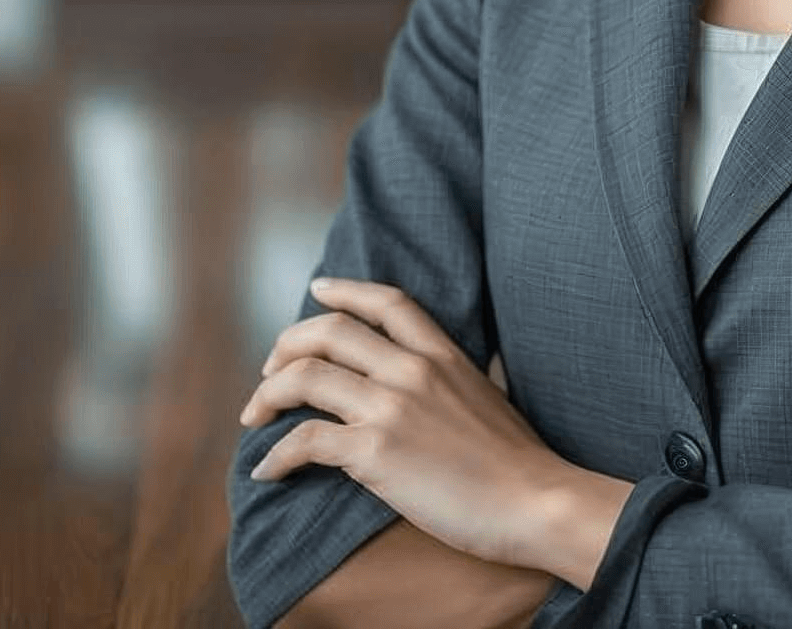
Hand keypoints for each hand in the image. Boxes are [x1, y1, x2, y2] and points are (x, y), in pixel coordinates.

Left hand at [243, 278, 628, 583]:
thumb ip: (451, 385)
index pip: (387, 302)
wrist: (536, 502)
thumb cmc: (519, 466)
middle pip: (328, 332)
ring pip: (304, 377)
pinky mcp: (374, 452)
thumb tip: (431, 394)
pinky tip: (268, 471)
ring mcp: (391, 408)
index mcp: (443, 355)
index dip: (345, 291)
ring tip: (254, 417)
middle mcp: (412, 370)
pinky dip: (275, 455)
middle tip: (269, 372)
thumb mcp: (487, 400)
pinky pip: (303, 441)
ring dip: (266, 396)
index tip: (317, 290)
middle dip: (286, 347)